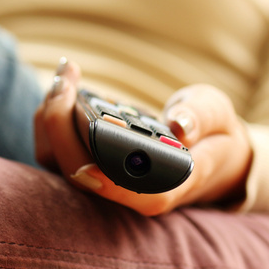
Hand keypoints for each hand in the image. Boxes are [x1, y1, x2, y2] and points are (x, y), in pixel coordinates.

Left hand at [34, 58, 251, 214]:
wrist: (207, 150)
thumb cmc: (212, 133)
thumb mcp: (217, 116)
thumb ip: (200, 118)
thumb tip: (179, 126)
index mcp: (164, 190)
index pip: (132, 194)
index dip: (108, 180)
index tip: (91, 152)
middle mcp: (126, 192)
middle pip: (77, 172)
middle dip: (61, 124)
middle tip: (67, 80)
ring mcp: (101, 180)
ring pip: (57, 160)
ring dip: (50, 116)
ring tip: (67, 74)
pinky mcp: (87, 163)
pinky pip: (56, 146)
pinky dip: (52, 116)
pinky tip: (66, 83)